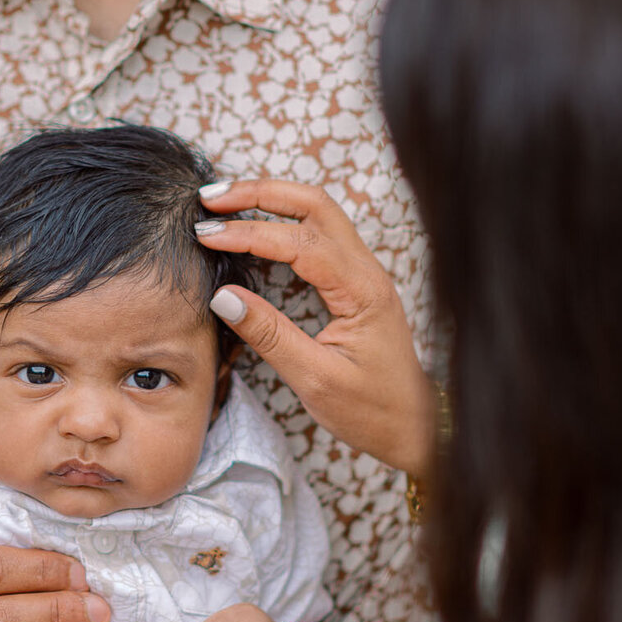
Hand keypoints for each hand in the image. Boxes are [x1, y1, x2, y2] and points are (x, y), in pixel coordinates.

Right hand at [195, 178, 434, 475]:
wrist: (414, 428)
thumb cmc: (373, 410)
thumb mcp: (316, 380)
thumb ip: (270, 336)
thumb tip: (223, 298)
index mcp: (362, 291)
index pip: (301, 241)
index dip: (250, 233)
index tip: (207, 237)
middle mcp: (367, 271)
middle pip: (313, 205)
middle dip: (260, 193)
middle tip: (210, 200)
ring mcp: (362, 273)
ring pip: (317, 212)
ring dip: (270, 200)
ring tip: (223, 205)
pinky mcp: (354, 282)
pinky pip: (318, 235)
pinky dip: (282, 221)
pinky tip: (253, 228)